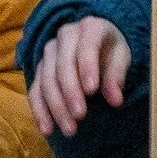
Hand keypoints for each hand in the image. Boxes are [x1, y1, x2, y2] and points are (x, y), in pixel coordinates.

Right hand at [28, 16, 128, 137]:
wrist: (98, 45)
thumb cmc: (112, 51)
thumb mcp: (121, 58)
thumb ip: (117, 76)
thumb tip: (115, 100)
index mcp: (90, 27)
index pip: (86, 47)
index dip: (87, 68)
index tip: (92, 91)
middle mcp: (65, 36)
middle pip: (62, 66)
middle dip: (70, 93)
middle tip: (80, 117)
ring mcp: (49, 52)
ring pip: (46, 80)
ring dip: (56, 107)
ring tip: (70, 130)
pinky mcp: (40, 69)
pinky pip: (35, 90)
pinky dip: (40, 111)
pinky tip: (47, 129)